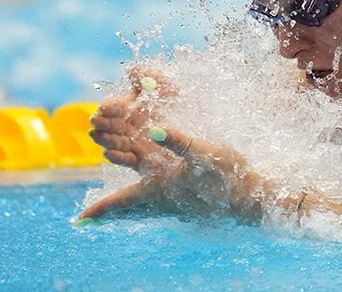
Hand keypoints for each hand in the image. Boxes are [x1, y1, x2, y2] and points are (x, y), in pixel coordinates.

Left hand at [80, 125, 266, 222]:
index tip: (80, 220)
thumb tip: (154, 129)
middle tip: (86, 219)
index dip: (102, 208)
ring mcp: (178, 206)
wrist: (254, 201)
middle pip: (130, 209)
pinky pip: (157, 208)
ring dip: (125, 208)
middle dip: (108, 211)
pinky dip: (144, 206)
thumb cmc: (231, 179)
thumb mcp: (206, 153)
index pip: (125, 201)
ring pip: (143, 210)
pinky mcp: (189, 205)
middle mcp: (165, 201)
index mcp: (163, 189)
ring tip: (111, 213)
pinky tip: (153, 201)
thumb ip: (180, 141)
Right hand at [88, 66, 177, 173]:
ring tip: (98, 135)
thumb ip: (153, 79)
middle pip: (111, 125)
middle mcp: (130, 127)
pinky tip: (110, 153)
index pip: (117, 107)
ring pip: (115, 142)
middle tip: (96, 121)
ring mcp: (134, 144)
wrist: (200, 131)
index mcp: (134, 109)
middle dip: (103, 123)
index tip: (104, 107)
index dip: (110, 107)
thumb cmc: (183, 106)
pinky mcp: (141, 161)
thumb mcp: (171, 90)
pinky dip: (117, 157)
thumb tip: (134, 70)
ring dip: (106, 139)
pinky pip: (126, 160)